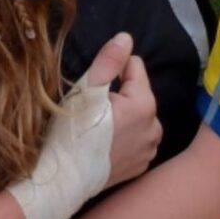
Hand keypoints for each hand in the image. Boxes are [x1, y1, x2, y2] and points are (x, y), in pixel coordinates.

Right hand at [7, 32, 159, 218]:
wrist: (64, 181)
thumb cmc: (72, 132)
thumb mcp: (87, 90)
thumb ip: (109, 61)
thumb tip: (127, 37)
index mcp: (145, 104)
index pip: (134, 66)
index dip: (111, 72)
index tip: (94, 89)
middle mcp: (155, 127)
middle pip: (137, 92)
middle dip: (118, 95)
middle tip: (93, 111)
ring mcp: (150, 150)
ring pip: (137, 116)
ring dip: (122, 116)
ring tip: (97, 128)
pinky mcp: (141, 167)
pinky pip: (136, 139)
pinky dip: (124, 137)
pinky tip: (104, 144)